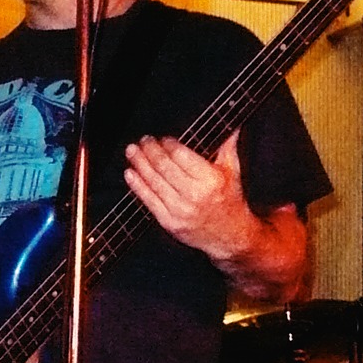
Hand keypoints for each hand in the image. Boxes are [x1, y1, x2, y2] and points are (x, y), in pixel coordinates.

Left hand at [123, 130, 258, 260]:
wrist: (230, 236)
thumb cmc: (230, 202)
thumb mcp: (232, 172)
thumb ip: (228, 147)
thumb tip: (231, 126)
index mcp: (210, 180)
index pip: (181, 156)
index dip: (167, 144)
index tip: (162, 139)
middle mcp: (195, 195)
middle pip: (164, 167)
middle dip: (149, 151)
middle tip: (143, 141)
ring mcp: (180, 210)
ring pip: (154, 182)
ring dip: (139, 164)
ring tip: (132, 152)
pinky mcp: (169, 222)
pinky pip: (148, 201)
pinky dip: (137, 186)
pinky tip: (130, 174)